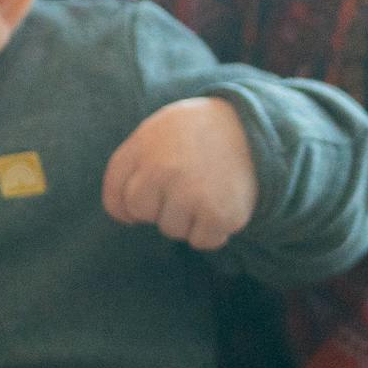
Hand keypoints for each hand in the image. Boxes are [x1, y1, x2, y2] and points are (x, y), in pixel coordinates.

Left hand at [104, 98, 257, 251]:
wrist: (250, 125)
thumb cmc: (192, 135)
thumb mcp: (151, 134)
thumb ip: (126, 169)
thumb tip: (124, 217)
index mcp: (141, 149)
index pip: (116, 200)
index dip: (128, 204)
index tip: (150, 191)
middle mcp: (162, 171)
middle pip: (142, 214)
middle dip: (159, 204)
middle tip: (185, 179)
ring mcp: (192, 194)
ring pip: (172, 230)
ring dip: (187, 217)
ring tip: (206, 186)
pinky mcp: (220, 214)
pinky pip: (202, 241)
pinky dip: (212, 230)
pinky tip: (221, 202)